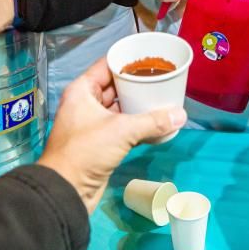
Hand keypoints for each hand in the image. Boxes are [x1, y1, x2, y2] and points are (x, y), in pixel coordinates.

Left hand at [38, 57, 186, 212]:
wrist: (67, 190)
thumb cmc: (86, 151)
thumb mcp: (122, 131)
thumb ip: (153, 121)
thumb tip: (181, 116)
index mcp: (83, 91)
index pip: (107, 66)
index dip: (128, 61)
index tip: (151, 59)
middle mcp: (86, 103)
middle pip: (116, 87)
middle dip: (138, 84)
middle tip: (163, 79)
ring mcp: (94, 124)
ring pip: (121, 108)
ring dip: (141, 106)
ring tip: (165, 99)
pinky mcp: (102, 143)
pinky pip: (124, 127)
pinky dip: (139, 125)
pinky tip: (159, 125)